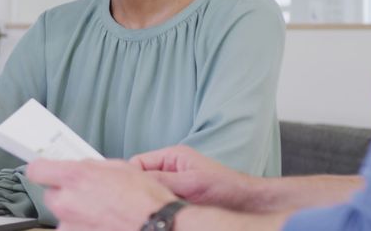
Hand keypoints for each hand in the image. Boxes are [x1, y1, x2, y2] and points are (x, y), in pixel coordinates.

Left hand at [27, 159, 177, 230]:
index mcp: (76, 176)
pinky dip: (84, 228)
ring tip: (102, 215)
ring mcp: (69, 226)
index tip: (48, 172)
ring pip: (63, 217)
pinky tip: (103, 225)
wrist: (158, 227)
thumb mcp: (120, 167)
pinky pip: (73, 230)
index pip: (37, 170)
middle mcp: (66, 201)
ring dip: (76, 215)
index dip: (44, 170)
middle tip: (89, 197)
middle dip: (66, 195)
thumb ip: (92, 167)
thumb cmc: (145, 200)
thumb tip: (81, 168)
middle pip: (51, 195)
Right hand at [131, 145, 265, 211]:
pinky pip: (158, 202)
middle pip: (140, 177)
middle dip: (137, 189)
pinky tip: (159, 215)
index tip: (124, 189)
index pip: (138, 162)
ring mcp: (173, 184)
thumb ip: (164, 179)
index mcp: (172, 156)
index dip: (128, 175)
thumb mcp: (192, 182)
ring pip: (148, 192)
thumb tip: (137, 181)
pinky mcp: (177, 199)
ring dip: (149, 201)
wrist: (245, 203)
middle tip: (135, 204)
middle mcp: (170, 169)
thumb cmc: (226, 187)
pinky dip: (157, 208)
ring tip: (151, 210)